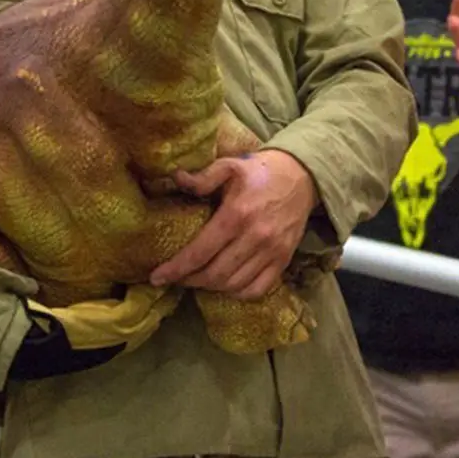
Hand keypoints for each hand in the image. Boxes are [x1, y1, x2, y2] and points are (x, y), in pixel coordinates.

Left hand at [149, 150, 316, 299]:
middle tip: (174, 278)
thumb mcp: (229, 165)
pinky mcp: (284, 260)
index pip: (200, 252)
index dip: (176, 268)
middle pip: (214, 274)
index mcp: (237, 214)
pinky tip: (223, 285)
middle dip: (189, 280)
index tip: (156, 277)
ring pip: (234, 285)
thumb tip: (175, 178)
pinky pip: (257, 289)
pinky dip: (237, 293)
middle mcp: (255, 237)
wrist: (301, 177)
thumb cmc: (259, 171)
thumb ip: (202, 177)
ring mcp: (272, 252)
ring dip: (210, 287)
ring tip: (195, 279)